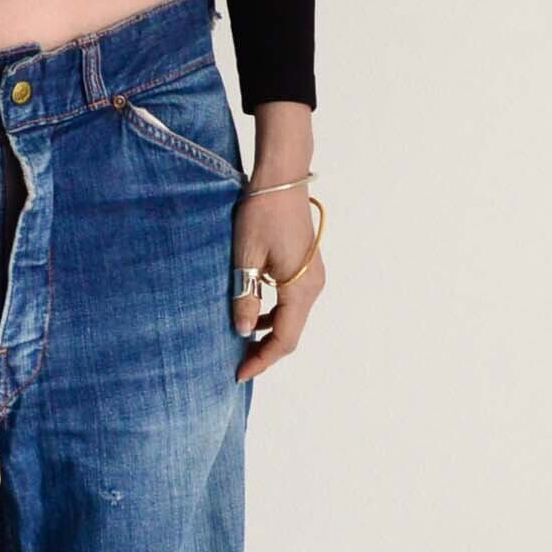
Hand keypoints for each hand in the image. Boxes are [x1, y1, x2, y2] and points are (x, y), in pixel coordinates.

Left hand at [230, 102, 322, 381]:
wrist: (283, 177)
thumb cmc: (261, 212)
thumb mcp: (245, 257)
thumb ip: (245, 297)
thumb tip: (242, 332)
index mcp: (300, 288)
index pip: (284, 339)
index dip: (262, 360)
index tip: (238, 374)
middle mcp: (313, 286)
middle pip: (291, 333)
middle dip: (265, 351)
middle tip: (237, 364)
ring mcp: (313, 276)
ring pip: (292, 318)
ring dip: (269, 332)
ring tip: (241, 341)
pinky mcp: (308, 266)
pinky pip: (293, 301)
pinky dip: (275, 314)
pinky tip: (253, 312)